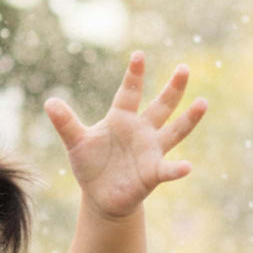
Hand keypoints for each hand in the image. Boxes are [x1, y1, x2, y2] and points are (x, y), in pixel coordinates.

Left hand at [45, 51, 207, 219]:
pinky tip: (187, 167)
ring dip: (188, 119)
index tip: (138, 55)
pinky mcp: (153, 173)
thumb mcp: (76, 143)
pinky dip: (177, 169)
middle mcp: (142, 130)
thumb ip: (65, 123)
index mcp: (122, 118)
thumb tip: (49, 102)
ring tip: (203, 103)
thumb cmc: (91, 166)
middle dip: (173, 88)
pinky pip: (168, 170)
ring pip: (174, 131)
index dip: (134, 75)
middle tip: (184, 68)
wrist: (101, 196)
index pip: (129, 92)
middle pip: (161, 105)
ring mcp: (151, 150)